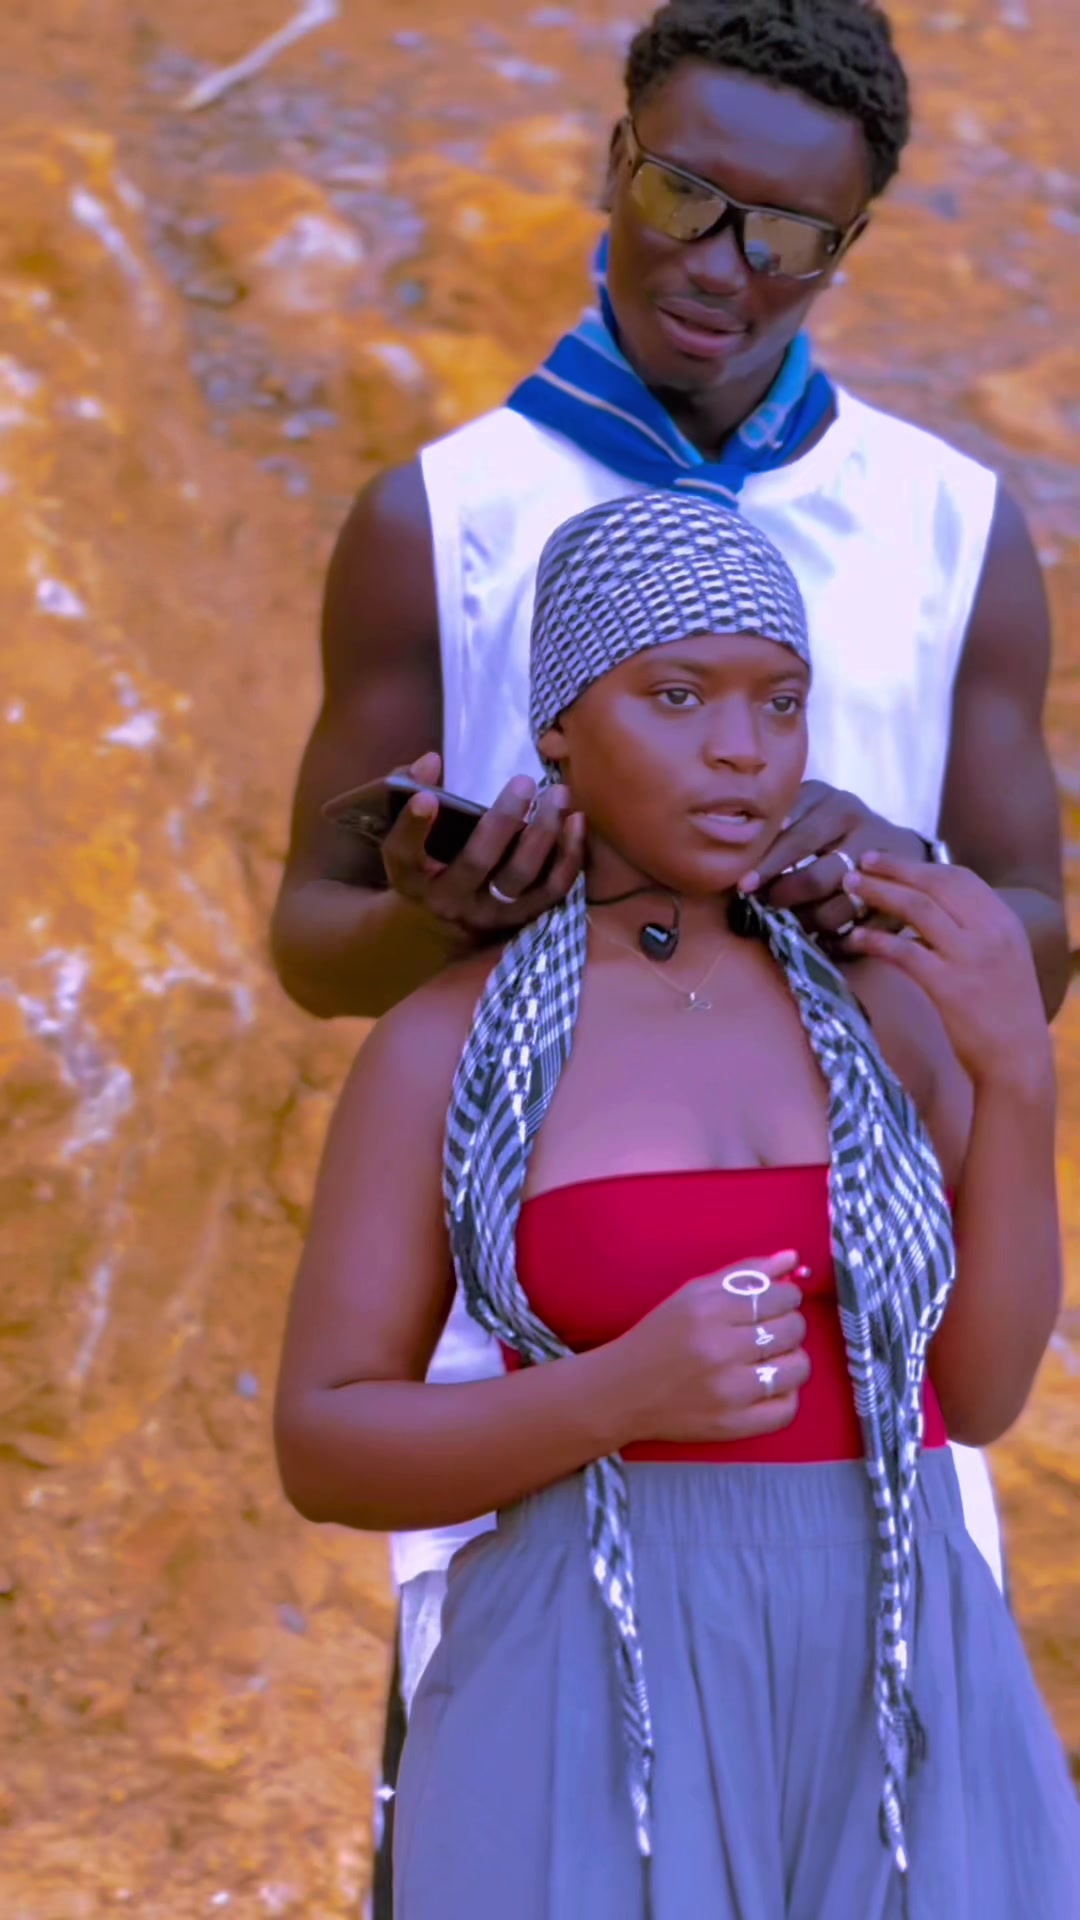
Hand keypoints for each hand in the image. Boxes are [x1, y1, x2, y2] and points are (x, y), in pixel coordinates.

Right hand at [382, 752, 584, 941]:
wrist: (443, 923)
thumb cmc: (425, 860)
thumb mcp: (406, 831)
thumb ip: (410, 788)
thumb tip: (431, 761)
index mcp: (411, 877)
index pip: (403, 853)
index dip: (413, 827)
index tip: (427, 798)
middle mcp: (449, 899)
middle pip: (476, 862)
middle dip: (502, 821)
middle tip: (524, 782)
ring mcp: (488, 913)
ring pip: (521, 876)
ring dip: (544, 833)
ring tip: (558, 794)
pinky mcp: (521, 917)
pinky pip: (552, 890)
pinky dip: (568, 856)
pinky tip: (576, 821)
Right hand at [610, 1251, 809, 1445]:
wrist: (622, 1391)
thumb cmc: (659, 1337)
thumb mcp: (692, 1294)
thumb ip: (744, 1273)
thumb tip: (792, 1257)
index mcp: (707, 1311)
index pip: (779, 1296)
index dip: (789, 1295)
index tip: (780, 1300)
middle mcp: (719, 1350)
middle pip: (792, 1329)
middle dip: (790, 1323)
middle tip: (772, 1327)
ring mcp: (728, 1392)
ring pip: (798, 1368)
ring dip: (792, 1358)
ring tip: (771, 1356)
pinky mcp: (732, 1425)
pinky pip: (787, 1409)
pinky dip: (786, 1394)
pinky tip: (768, 1385)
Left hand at [738, 781, 924, 941]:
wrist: (897, 845)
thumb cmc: (834, 829)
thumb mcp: (809, 813)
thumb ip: (778, 828)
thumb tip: (731, 858)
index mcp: (836, 806)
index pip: (797, 838)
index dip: (768, 865)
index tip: (743, 886)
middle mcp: (864, 830)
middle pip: (817, 876)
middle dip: (785, 897)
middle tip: (766, 908)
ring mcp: (886, 865)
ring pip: (839, 908)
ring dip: (808, 922)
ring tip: (791, 925)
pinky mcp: (902, 897)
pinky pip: (864, 929)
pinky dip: (839, 940)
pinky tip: (822, 940)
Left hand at [842, 852, 1052, 1089]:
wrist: (1017, 1059)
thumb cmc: (1003, 1011)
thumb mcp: (1002, 958)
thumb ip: (974, 929)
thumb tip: (929, 903)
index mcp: (1005, 921)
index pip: (959, 877)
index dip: (918, 864)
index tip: (887, 860)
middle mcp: (991, 932)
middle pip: (936, 884)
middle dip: (894, 868)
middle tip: (860, 862)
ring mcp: (971, 958)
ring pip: (918, 909)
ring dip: (879, 893)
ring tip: (850, 887)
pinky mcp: (949, 987)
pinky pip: (905, 951)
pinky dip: (875, 940)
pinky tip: (854, 938)